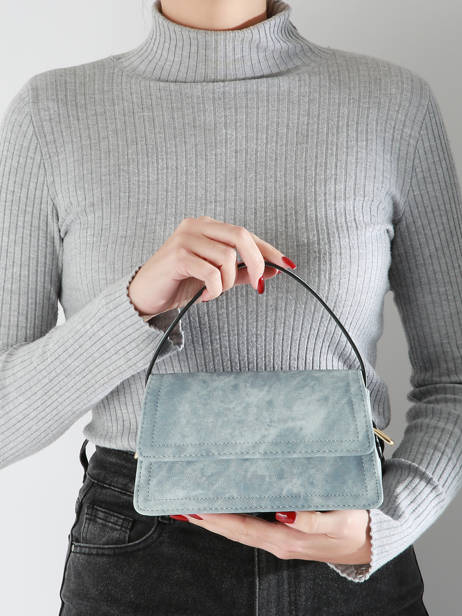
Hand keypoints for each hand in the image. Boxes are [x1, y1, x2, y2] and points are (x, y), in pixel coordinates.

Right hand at [128, 215, 293, 316]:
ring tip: (216, 292)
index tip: (288, 264)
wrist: (145, 295)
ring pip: (226, 256)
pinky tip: (206, 295)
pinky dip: (215, 288)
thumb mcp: (216, 278)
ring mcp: (185, 238)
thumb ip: (243, 273)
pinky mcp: (177, 256)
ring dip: (229, 281)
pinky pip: (211, 272)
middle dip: (256, 262)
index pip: (245, 234)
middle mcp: (196, 226)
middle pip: (240, 236)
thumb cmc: (179, 283)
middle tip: (258, 284)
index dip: (269, 250)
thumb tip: (274, 271)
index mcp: (207, 226)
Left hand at [180, 509, 371, 565]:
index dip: (216, 519)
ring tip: (194, 507)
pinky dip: (234, 519)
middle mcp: (278, 541)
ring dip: (217, 520)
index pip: (241, 528)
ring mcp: (281, 539)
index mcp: (286, 540)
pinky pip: (252, 526)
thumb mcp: (341, 522)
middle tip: (180, 506)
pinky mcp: (287, 533)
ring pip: (241, 529)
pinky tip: (227, 510)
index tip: (193, 507)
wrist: (374, 540)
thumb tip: (284, 516)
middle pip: (234, 531)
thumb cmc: (358, 527)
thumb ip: (314, 520)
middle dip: (207, 520)